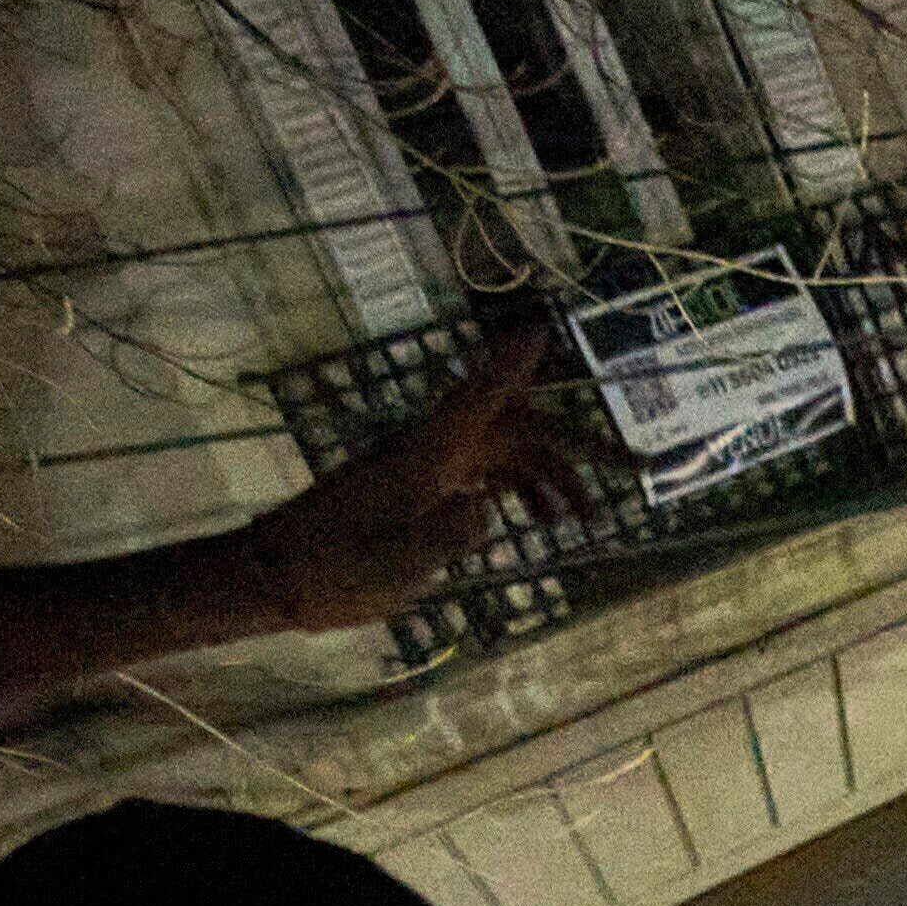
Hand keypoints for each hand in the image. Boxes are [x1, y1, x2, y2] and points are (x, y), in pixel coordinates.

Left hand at [224, 307, 599, 622]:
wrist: (273, 577)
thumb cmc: (329, 573)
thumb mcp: (389, 567)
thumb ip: (442, 536)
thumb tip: (488, 506)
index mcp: (422, 460)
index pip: (476, 400)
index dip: (511, 365)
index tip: (542, 328)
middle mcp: (428, 452)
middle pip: (513, 429)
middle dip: (573, 446)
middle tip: (634, 466)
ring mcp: (422, 469)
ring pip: (503, 453)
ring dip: (549, 479)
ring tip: (584, 522)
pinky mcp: (414, 489)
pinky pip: (481, 472)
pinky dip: (517, 489)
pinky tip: (534, 522)